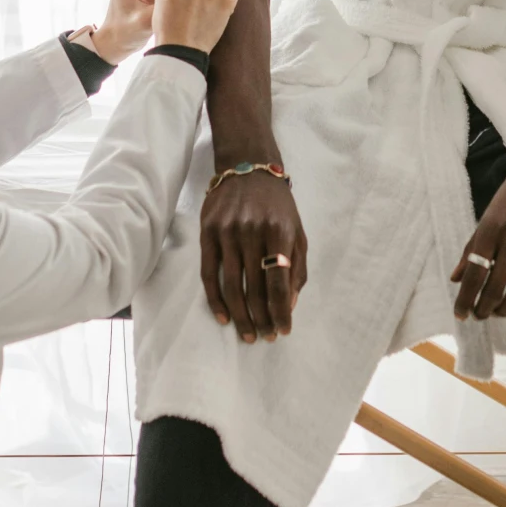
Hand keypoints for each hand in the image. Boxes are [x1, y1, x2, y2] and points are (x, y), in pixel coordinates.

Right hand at [201, 172, 308, 342]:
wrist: (248, 169)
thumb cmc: (277, 205)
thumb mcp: (297, 231)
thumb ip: (297, 268)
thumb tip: (288, 306)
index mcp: (279, 233)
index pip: (279, 283)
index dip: (281, 312)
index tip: (283, 331)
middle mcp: (252, 233)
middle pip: (255, 288)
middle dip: (261, 319)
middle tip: (265, 337)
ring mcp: (227, 233)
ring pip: (232, 286)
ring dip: (240, 316)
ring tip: (247, 334)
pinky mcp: (208, 233)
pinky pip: (209, 274)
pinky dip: (215, 300)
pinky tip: (223, 317)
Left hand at [452, 122, 505, 321]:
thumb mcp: (492, 208)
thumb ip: (473, 243)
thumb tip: (456, 274)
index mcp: (492, 226)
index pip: (474, 273)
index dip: (465, 298)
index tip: (460, 314)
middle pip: (494, 287)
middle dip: (483, 308)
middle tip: (478, 316)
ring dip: (505, 307)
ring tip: (497, 312)